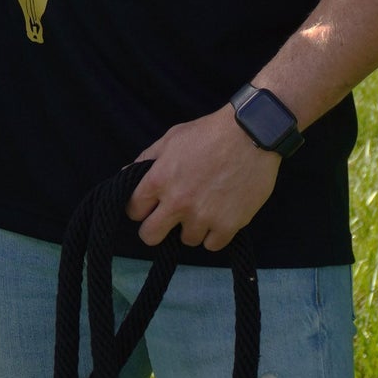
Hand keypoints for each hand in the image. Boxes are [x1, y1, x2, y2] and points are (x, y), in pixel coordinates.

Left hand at [126, 105, 279, 251]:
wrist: (251, 134)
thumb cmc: (209, 133)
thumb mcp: (171, 138)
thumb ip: (147, 159)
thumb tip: (126, 175)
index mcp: (159, 180)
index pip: (133, 211)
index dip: (140, 208)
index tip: (150, 205)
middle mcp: (178, 203)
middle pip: (150, 236)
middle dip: (155, 229)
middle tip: (168, 220)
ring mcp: (203, 216)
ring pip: (186, 240)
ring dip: (192, 228)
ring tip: (203, 210)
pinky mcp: (229, 225)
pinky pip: (212, 245)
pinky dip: (214, 235)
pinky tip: (218, 218)